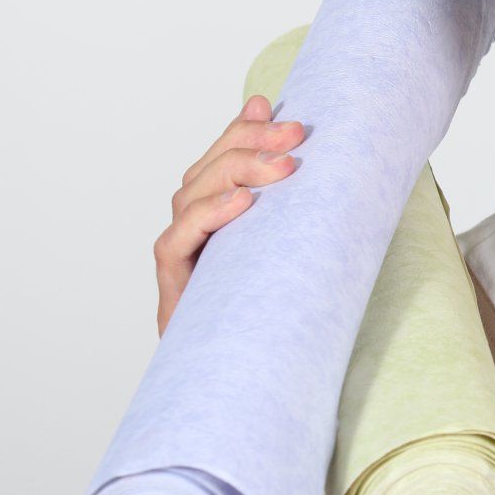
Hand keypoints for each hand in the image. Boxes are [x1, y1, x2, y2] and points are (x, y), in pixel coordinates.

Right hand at [153, 94, 305, 334]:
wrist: (262, 385)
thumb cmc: (290, 317)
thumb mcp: (307, 250)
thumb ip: (306, 203)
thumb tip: (320, 156)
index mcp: (222, 224)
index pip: (220, 162)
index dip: (241, 131)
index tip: (278, 109)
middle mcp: (196, 239)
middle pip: (205, 172)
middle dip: (248, 144)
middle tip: (296, 134)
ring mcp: (182, 266)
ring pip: (188, 199)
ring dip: (234, 172)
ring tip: (283, 165)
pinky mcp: (174, 297)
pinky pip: (174, 245)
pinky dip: (206, 217)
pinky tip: (243, 203)